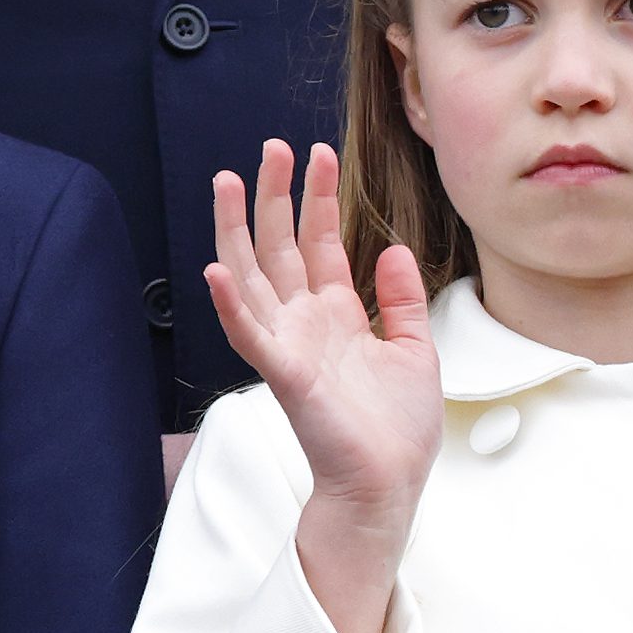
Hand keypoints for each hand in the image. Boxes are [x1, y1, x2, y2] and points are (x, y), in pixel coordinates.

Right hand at [204, 140, 438, 632]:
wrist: (389, 484)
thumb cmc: (396, 429)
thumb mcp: (414, 350)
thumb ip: (399, 299)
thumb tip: (393, 250)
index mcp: (335, 315)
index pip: (319, 242)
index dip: (317, 198)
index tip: (317, 153)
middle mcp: (305, 323)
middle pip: (280, 246)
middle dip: (274, 195)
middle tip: (272, 147)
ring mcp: (290, 346)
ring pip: (252, 276)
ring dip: (237, 229)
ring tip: (229, 181)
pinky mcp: (285, 374)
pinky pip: (250, 334)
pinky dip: (231, 303)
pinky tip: (217, 268)